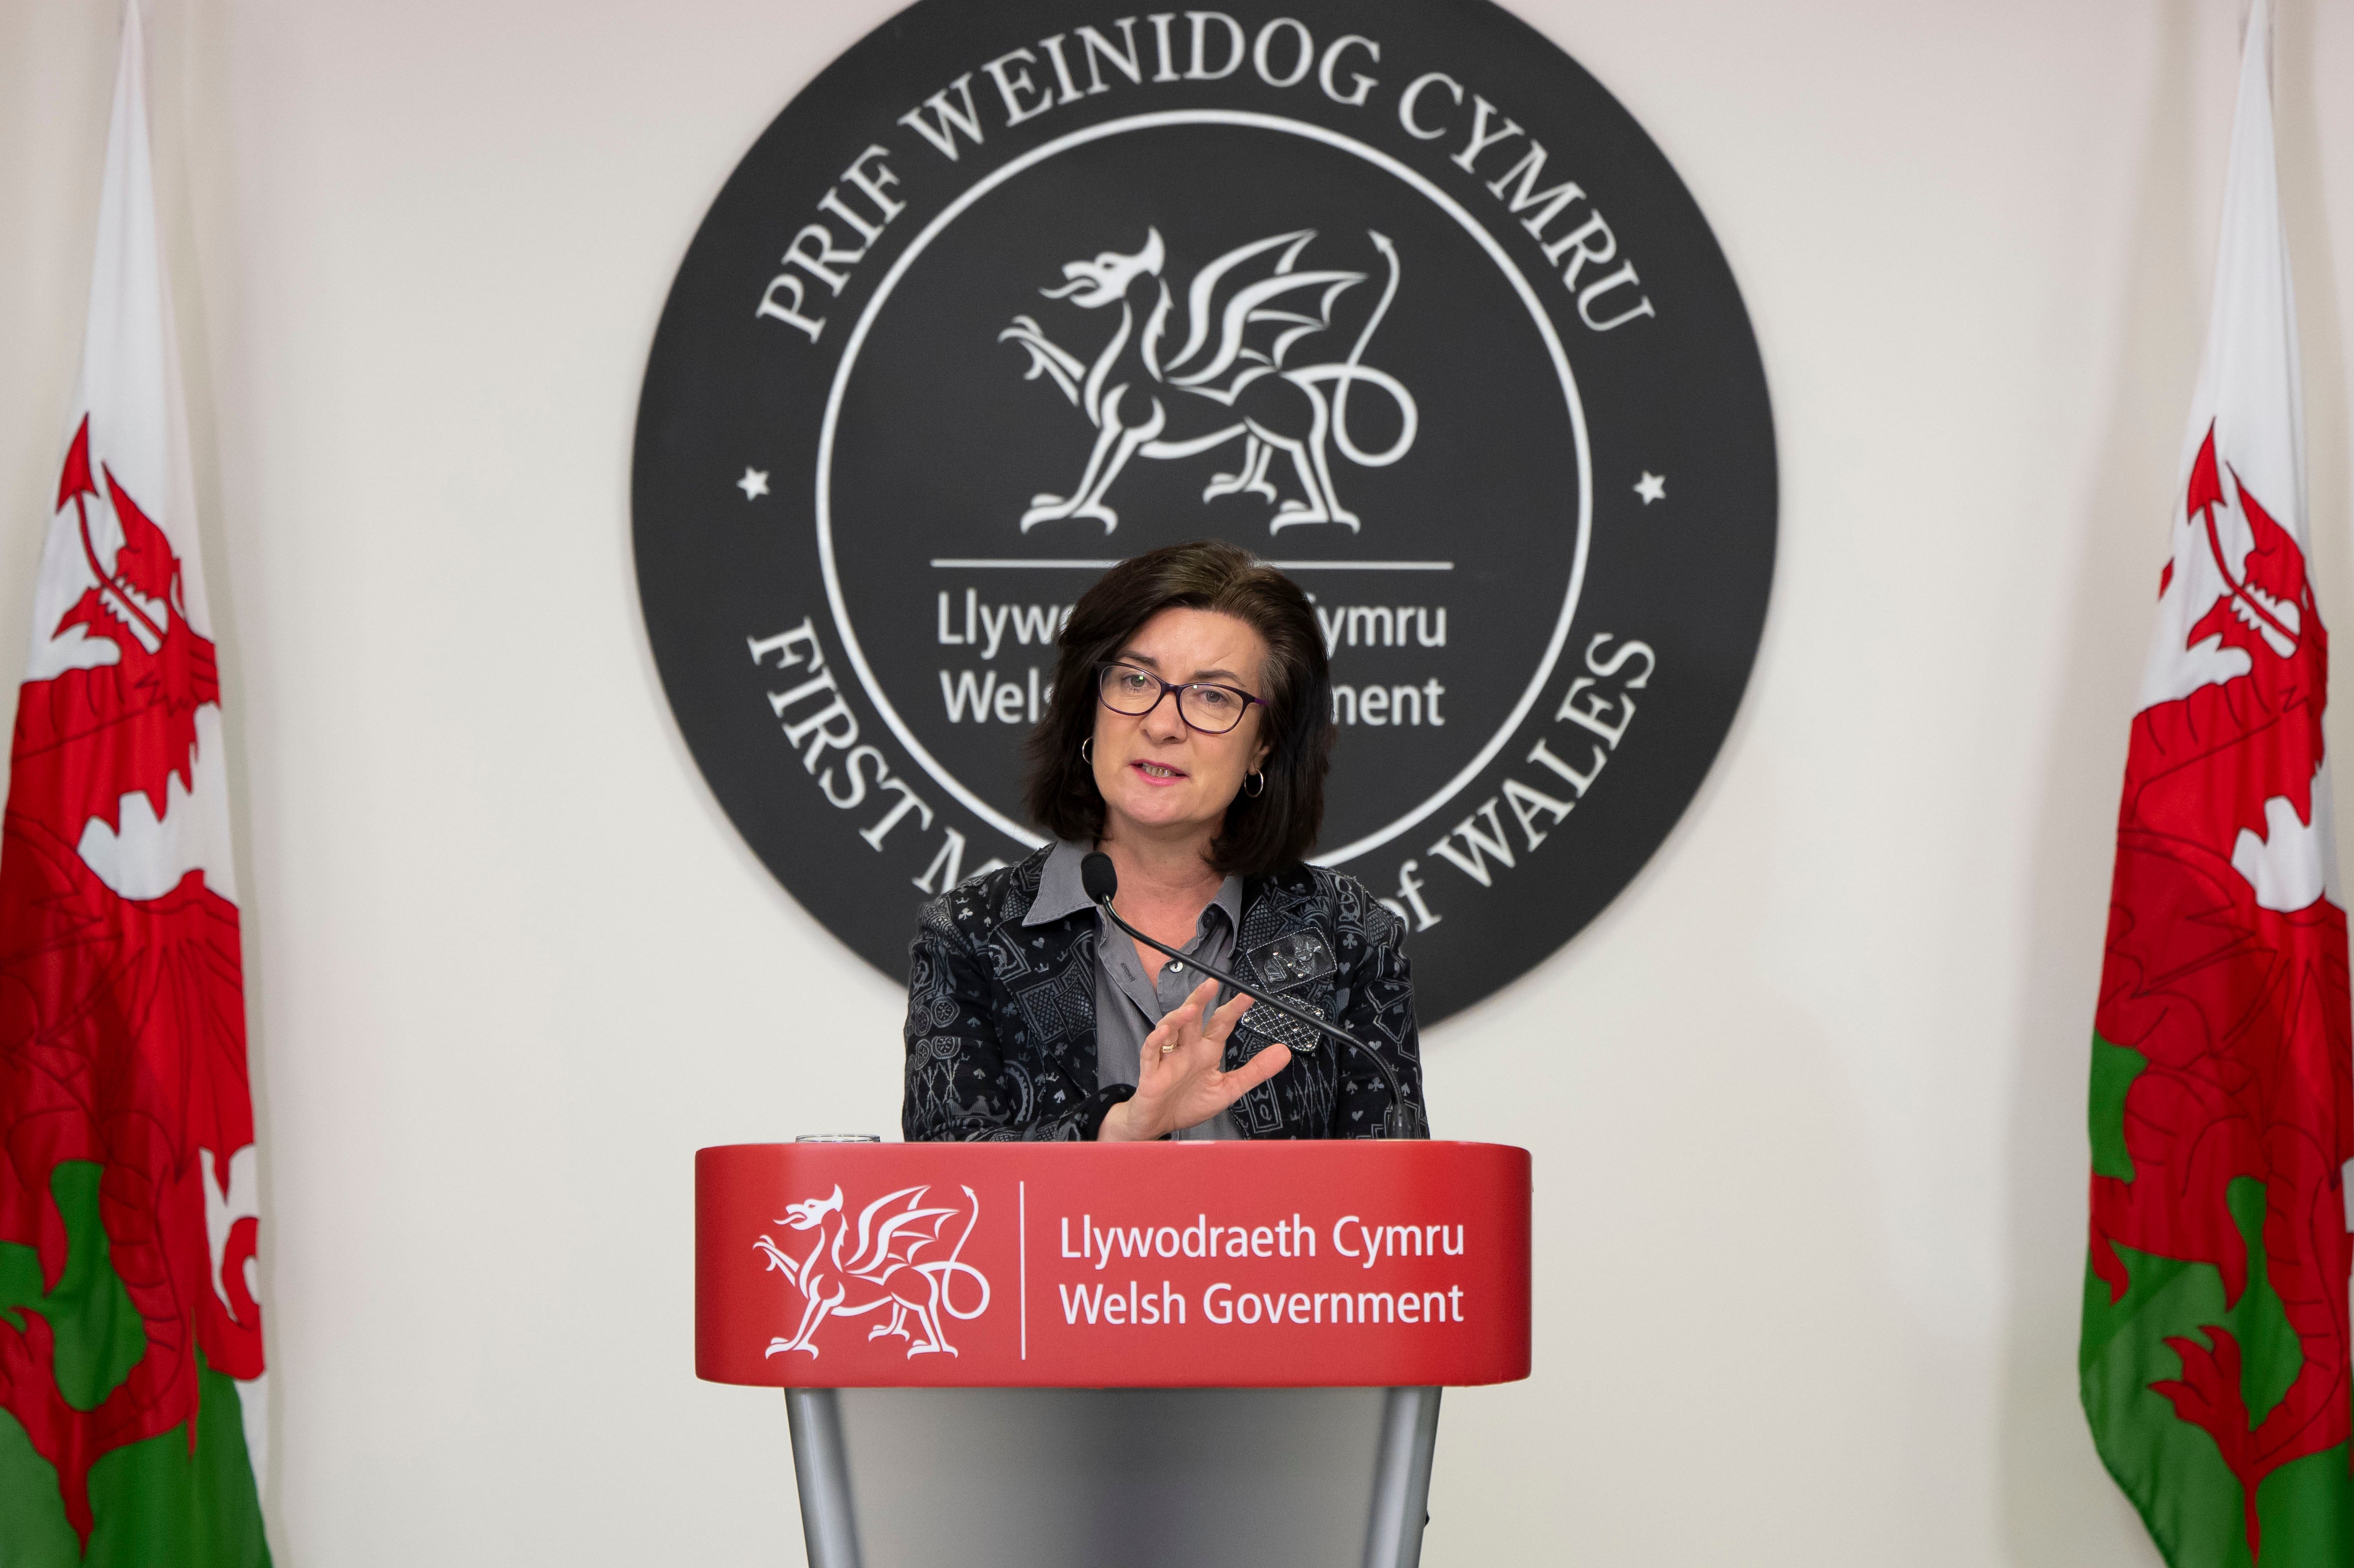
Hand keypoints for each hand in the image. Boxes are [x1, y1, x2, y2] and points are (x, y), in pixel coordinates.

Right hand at [1098, 978, 1291, 1141]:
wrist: (1160, 1124)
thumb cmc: (1190, 1103)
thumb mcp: (1229, 1088)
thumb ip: (1255, 1070)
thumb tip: (1284, 1052)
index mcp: (1207, 1051)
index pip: (1222, 1023)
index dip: (1235, 1008)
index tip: (1250, 995)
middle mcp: (1188, 1048)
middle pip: (1193, 1017)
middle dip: (1201, 999)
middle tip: (1212, 983)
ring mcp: (1168, 1057)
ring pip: (1171, 1028)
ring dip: (1179, 1017)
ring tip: (1190, 1009)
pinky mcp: (1151, 1071)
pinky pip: (1151, 1051)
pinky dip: (1156, 1040)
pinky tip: (1164, 1032)